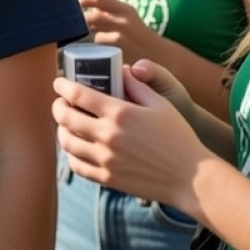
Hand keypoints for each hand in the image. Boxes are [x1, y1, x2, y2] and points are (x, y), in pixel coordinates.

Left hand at [52, 68, 206, 214]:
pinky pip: (76, 165)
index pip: (77, 94)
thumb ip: (137, 85)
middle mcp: (108, 136)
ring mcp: (105, 159)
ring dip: (61, 130)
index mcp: (120, 113)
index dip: (62, 85)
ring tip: (66, 124)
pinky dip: (70, 154)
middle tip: (60, 102)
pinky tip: (76, 147)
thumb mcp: (161, 104)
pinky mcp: (106, 178)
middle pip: (65, 117)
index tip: (59, 82)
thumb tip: (120, 70)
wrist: (191, 178)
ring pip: (67, 142)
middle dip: (57, 106)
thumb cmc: (179, 138)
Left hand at [77, 0, 158, 59]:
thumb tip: (79, 6)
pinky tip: (97, 55)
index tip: (71, 3)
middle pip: (89, 17)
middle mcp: (122, 22)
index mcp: (125, 9)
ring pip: (92, 36)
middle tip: (70, 25)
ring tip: (87, 42)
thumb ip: (107, 12)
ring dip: (86, 39)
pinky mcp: (117, 55)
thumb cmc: (139, 36)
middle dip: (77, 21)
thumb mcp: (128, 18)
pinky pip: (98, 52)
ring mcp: (119, 40)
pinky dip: (94, 53)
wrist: (163, 57)